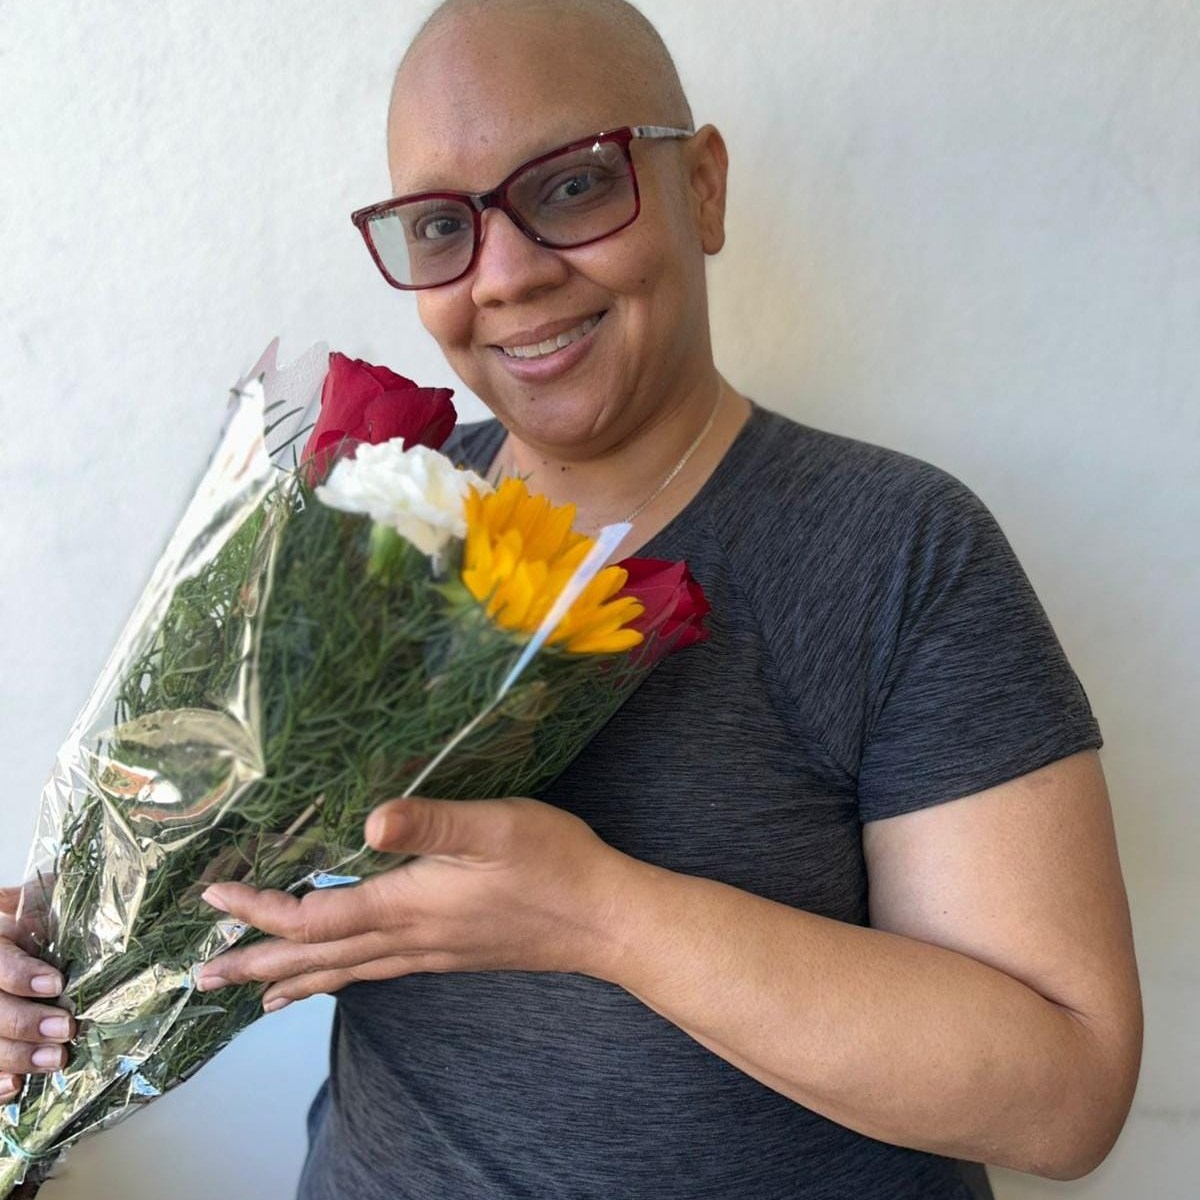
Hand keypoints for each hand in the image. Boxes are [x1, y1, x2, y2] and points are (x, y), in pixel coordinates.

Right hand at [0, 884, 73, 1101]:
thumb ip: (61, 900)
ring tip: (55, 1059)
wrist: (36, 942)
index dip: (19, 974)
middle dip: (23, 1022)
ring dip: (14, 1056)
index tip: (56, 984)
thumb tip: (101, 892)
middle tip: (65, 1030)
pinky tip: (14, 1087)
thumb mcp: (53, 899)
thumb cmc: (49, 916)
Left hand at [195, 796, 633, 1010]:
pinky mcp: (451, 953)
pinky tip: (342, 976)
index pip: (315, 918)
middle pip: (317, 958)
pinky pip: (376, 972)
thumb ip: (432, 822)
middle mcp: (410, 938)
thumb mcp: (495, 827)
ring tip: (255, 997)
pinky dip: (340, 977)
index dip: (260, 910)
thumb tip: (368, 817)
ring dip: (293, 979)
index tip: (214, 898)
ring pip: (345, 972)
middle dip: (257, 964)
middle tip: (203, 977)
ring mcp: (430, 952)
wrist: (604, 920)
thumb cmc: (552, 864)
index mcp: (409, 905)